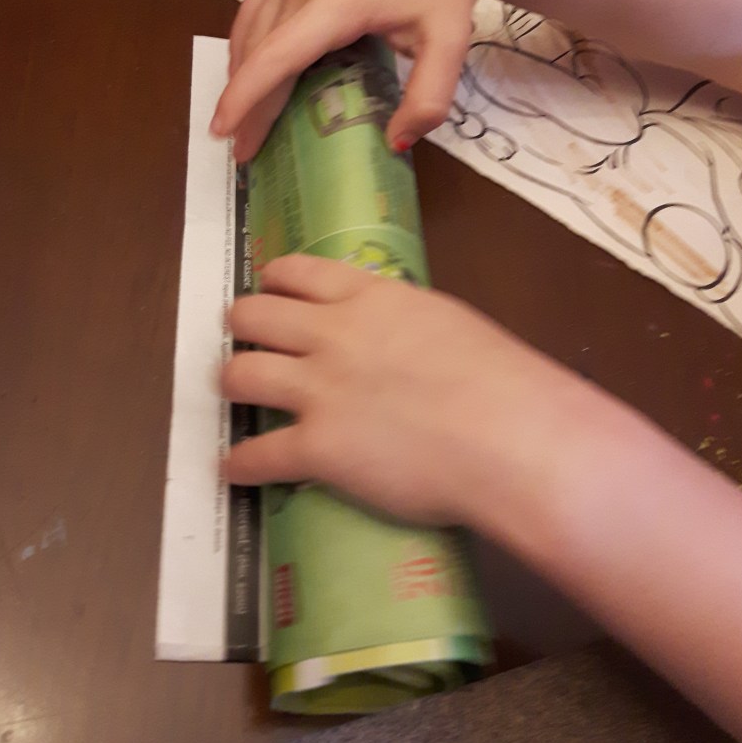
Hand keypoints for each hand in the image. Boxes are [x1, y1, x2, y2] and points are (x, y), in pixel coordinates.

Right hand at [211, 0, 494, 160]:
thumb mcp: (450, 46)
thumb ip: (427, 100)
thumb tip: (394, 144)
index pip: (276, 58)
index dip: (245, 99)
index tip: (226, 134)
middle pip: (257, 48)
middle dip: (244, 99)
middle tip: (243, 145)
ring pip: (250, 25)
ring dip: (241, 71)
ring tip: (245, 113)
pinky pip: (257, 3)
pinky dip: (249, 41)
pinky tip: (257, 67)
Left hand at [222, 255, 587, 536]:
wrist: (511, 437)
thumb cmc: (502, 381)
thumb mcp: (448, 323)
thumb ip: (407, 324)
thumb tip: (398, 340)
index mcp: (371, 298)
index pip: (299, 272)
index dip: (273, 281)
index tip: (268, 290)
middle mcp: (333, 335)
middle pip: (255, 315)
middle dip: (242, 326)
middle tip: (245, 341)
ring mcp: (319, 390)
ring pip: (241, 374)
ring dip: (231, 384)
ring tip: (233, 393)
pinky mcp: (316, 448)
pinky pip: (256, 455)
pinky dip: (239, 464)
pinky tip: (232, 469)